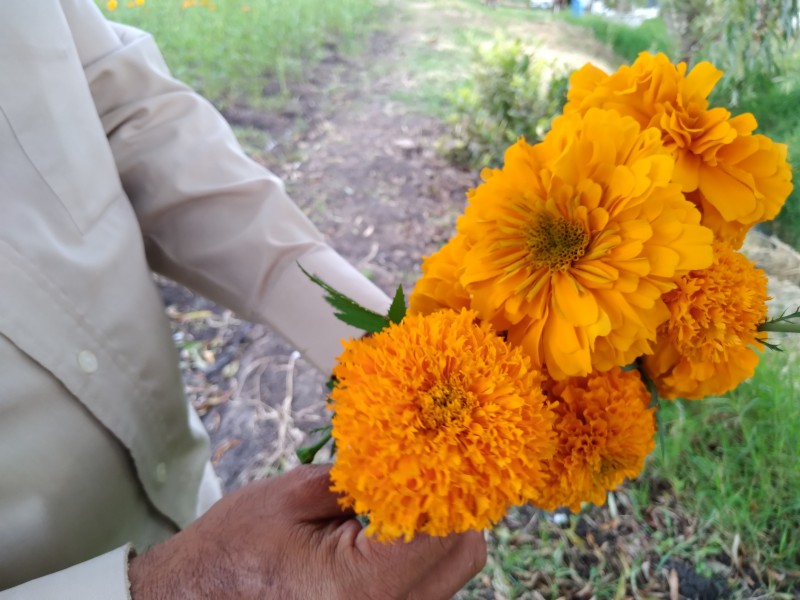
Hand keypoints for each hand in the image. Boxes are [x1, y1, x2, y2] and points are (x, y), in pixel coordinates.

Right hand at [128, 464, 486, 598]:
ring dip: (441, 523)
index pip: (438, 527)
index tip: (437, 440)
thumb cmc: (233, 551)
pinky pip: (431, 581)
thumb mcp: (294, 494)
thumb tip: (417, 449)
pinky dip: (425, 547)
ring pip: (454, 568)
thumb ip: (364, 476)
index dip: (445, 476)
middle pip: (462, 553)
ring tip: (406, 486)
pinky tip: (395, 519)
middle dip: (452, 500)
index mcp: (357, 588)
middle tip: (424, 459)